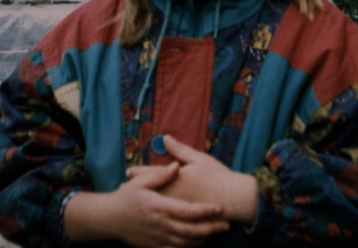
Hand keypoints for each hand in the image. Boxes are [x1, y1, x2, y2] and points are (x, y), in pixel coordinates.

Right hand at [64, 161, 228, 247]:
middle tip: (227, 224)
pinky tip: (198, 244)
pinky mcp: (154, 246)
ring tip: (216, 232)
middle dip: (211, 228)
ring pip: (186, 243)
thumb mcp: (139, 182)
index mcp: (159, 207)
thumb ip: (159, 175)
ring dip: (203, 239)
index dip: (206, 211)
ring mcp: (158, 238)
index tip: (220, 208)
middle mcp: (161, 225)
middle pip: (192, 230)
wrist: (108, 219)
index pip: (188, 211)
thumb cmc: (125, 198)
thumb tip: (176, 166)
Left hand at [133, 136, 259, 225]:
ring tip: (132, 202)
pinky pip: (167, 216)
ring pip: (156, 204)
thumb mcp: (199, 159)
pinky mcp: (185, 219)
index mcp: (176, 178)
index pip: (152, 174)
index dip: (139, 172)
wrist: (233, 199)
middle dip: (137, 189)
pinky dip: (157, 213)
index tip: (128, 171)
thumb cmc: (217, 176)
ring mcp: (178, 208)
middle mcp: (174, 194)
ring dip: (144, 202)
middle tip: (123, 188)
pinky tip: (151, 215)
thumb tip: (164, 138)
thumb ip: (180, 150)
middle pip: (150, 190)